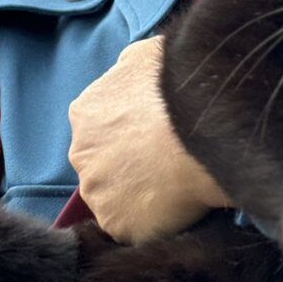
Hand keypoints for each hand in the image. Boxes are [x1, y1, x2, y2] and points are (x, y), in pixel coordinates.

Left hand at [68, 36, 228, 243]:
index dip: (127, 133)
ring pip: (115, 198)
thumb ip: (130, 66)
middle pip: (102, 165)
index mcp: (85, 112)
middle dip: (127, 166)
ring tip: (174, 184)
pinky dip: (151, 221)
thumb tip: (131, 71)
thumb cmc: (179, 90)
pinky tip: (175, 205)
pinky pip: (133, 227)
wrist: (201, 131)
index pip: (98, 128)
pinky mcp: (116, 225)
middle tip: (165, 162)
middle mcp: (81, 154)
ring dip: (138, 195)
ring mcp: (97, 193)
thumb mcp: (150, 54)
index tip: (151, 136)